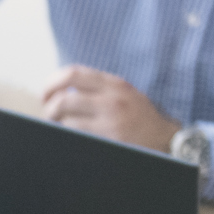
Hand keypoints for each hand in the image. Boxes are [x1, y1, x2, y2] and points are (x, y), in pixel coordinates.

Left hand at [41, 65, 180, 152]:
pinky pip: (77, 134)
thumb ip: (100, 88)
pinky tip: (70, 136)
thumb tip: (66, 89)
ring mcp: (110, 119)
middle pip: (64, 97)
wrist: (166, 140)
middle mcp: (111, 98)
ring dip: (56, 123)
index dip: (52, 82)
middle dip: (49, 105)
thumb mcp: (125, 93)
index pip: (73, 73)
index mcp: (113, 83)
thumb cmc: (142, 118)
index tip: (47, 93)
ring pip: (67, 118)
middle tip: (48, 113)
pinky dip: (67, 134)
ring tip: (58, 126)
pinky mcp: (109, 137)